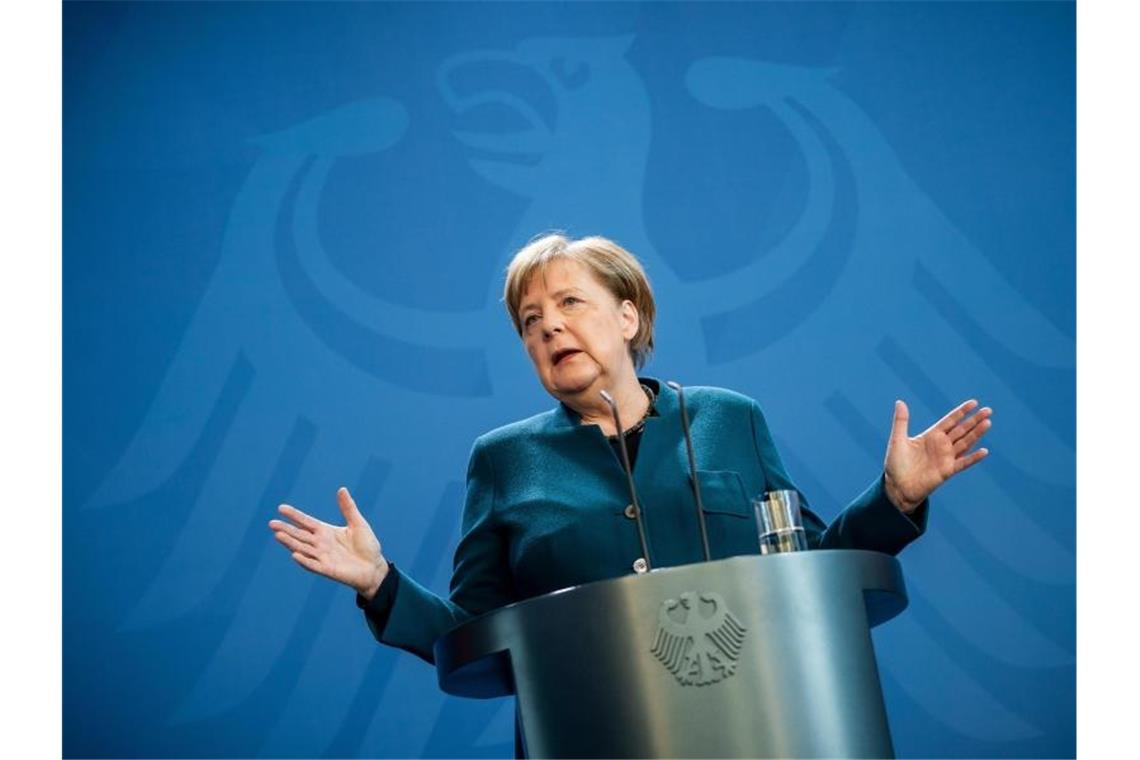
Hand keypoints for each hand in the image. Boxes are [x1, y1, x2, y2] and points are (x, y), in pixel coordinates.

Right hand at [268, 487, 388, 598]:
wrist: (375, 568)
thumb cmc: (367, 546)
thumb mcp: (358, 523)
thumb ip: (348, 508)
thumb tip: (341, 489)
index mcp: (326, 532)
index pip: (306, 522)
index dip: (294, 515)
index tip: (281, 508)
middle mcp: (321, 544)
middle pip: (300, 535)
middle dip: (286, 529)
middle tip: (271, 523)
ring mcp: (323, 557)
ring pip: (302, 548)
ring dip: (290, 543)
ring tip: (278, 535)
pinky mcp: (327, 569)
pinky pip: (313, 564)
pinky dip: (304, 560)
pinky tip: (295, 554)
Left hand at [883, 399, 991, 512]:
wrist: (897, 487)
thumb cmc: (896, 464)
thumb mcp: (898, 440)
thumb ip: (901, 421)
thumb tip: (899, 402)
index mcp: (931, 436)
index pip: (950, 421)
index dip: (961, 412)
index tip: (974, 402)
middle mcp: (941, 445)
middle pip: (961, 430)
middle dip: (974, 420)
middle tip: (988, 410)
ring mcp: (946, 458)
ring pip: (965, 443)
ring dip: (976, 434)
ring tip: (988, 423)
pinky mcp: (947, 471)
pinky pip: (963, 463)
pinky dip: (973, 458)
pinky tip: (984, 451)